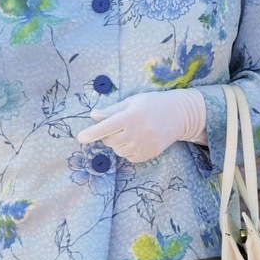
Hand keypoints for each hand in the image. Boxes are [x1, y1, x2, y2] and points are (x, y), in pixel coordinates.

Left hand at [77, 88, 206, 162]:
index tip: (81, 137)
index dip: (92, 132)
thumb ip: (112, 110)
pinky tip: (137, 140)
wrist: (179, 115)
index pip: (107, 126)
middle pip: (110, 140)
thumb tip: (93, 115)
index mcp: (132, 116)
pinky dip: (127, 150)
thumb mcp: (132, 102)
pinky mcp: (149, 154)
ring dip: (117, 143)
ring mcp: (144, 144)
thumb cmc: (152, 104)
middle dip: (108, 135)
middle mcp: (138, 132)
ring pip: (118, 150)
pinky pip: (128, 157)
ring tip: (130, 132)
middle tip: (119, 125)